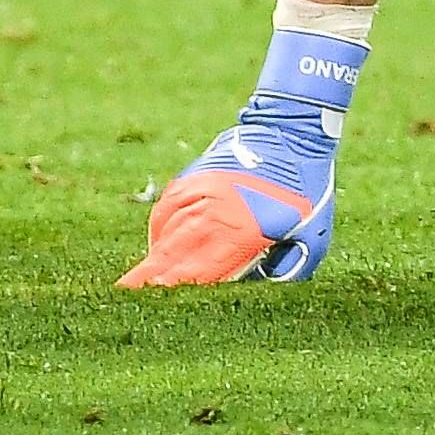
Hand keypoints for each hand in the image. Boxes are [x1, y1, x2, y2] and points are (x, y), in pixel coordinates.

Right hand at [118, 97, 342, 287]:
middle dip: (150, 276)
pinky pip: (168, 208)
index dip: (174, 288)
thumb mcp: (310, 240)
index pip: (199, 269)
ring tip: (139, 281)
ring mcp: (200, 190)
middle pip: (173, 252)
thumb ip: (282, 272)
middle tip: (125, 296)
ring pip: (168, 230)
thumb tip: (253, 295)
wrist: (292, 132)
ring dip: (155, 256)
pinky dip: (160, 229)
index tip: (152, 302)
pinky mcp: (194, 176)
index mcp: (242, 229)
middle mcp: (213, 209)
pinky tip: (159, 246)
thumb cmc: (308, 193)